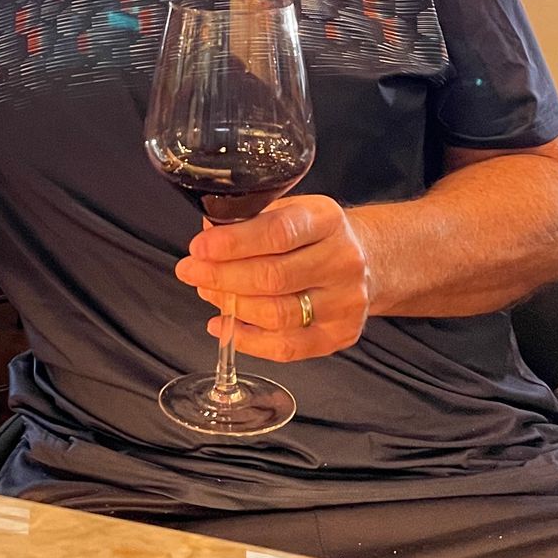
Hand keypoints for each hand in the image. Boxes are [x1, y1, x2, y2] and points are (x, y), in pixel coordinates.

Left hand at [172, 195, 373, 361]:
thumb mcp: (290, 209)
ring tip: (208, 292)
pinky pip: (286, 347)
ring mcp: (345, 302)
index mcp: (327, 221)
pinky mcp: (340, 334)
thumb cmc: (316, 234)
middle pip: (273, 277)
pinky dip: (248, 340)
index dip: (233, 243)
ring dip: (232, 307)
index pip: (278, 233)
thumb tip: (207, 236)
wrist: (367, 258)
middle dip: (222, 276)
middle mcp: (343, 261)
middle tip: (191, 271)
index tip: (199, 248)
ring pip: (277, 314)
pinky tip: (225, 326)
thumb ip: (250, 221)